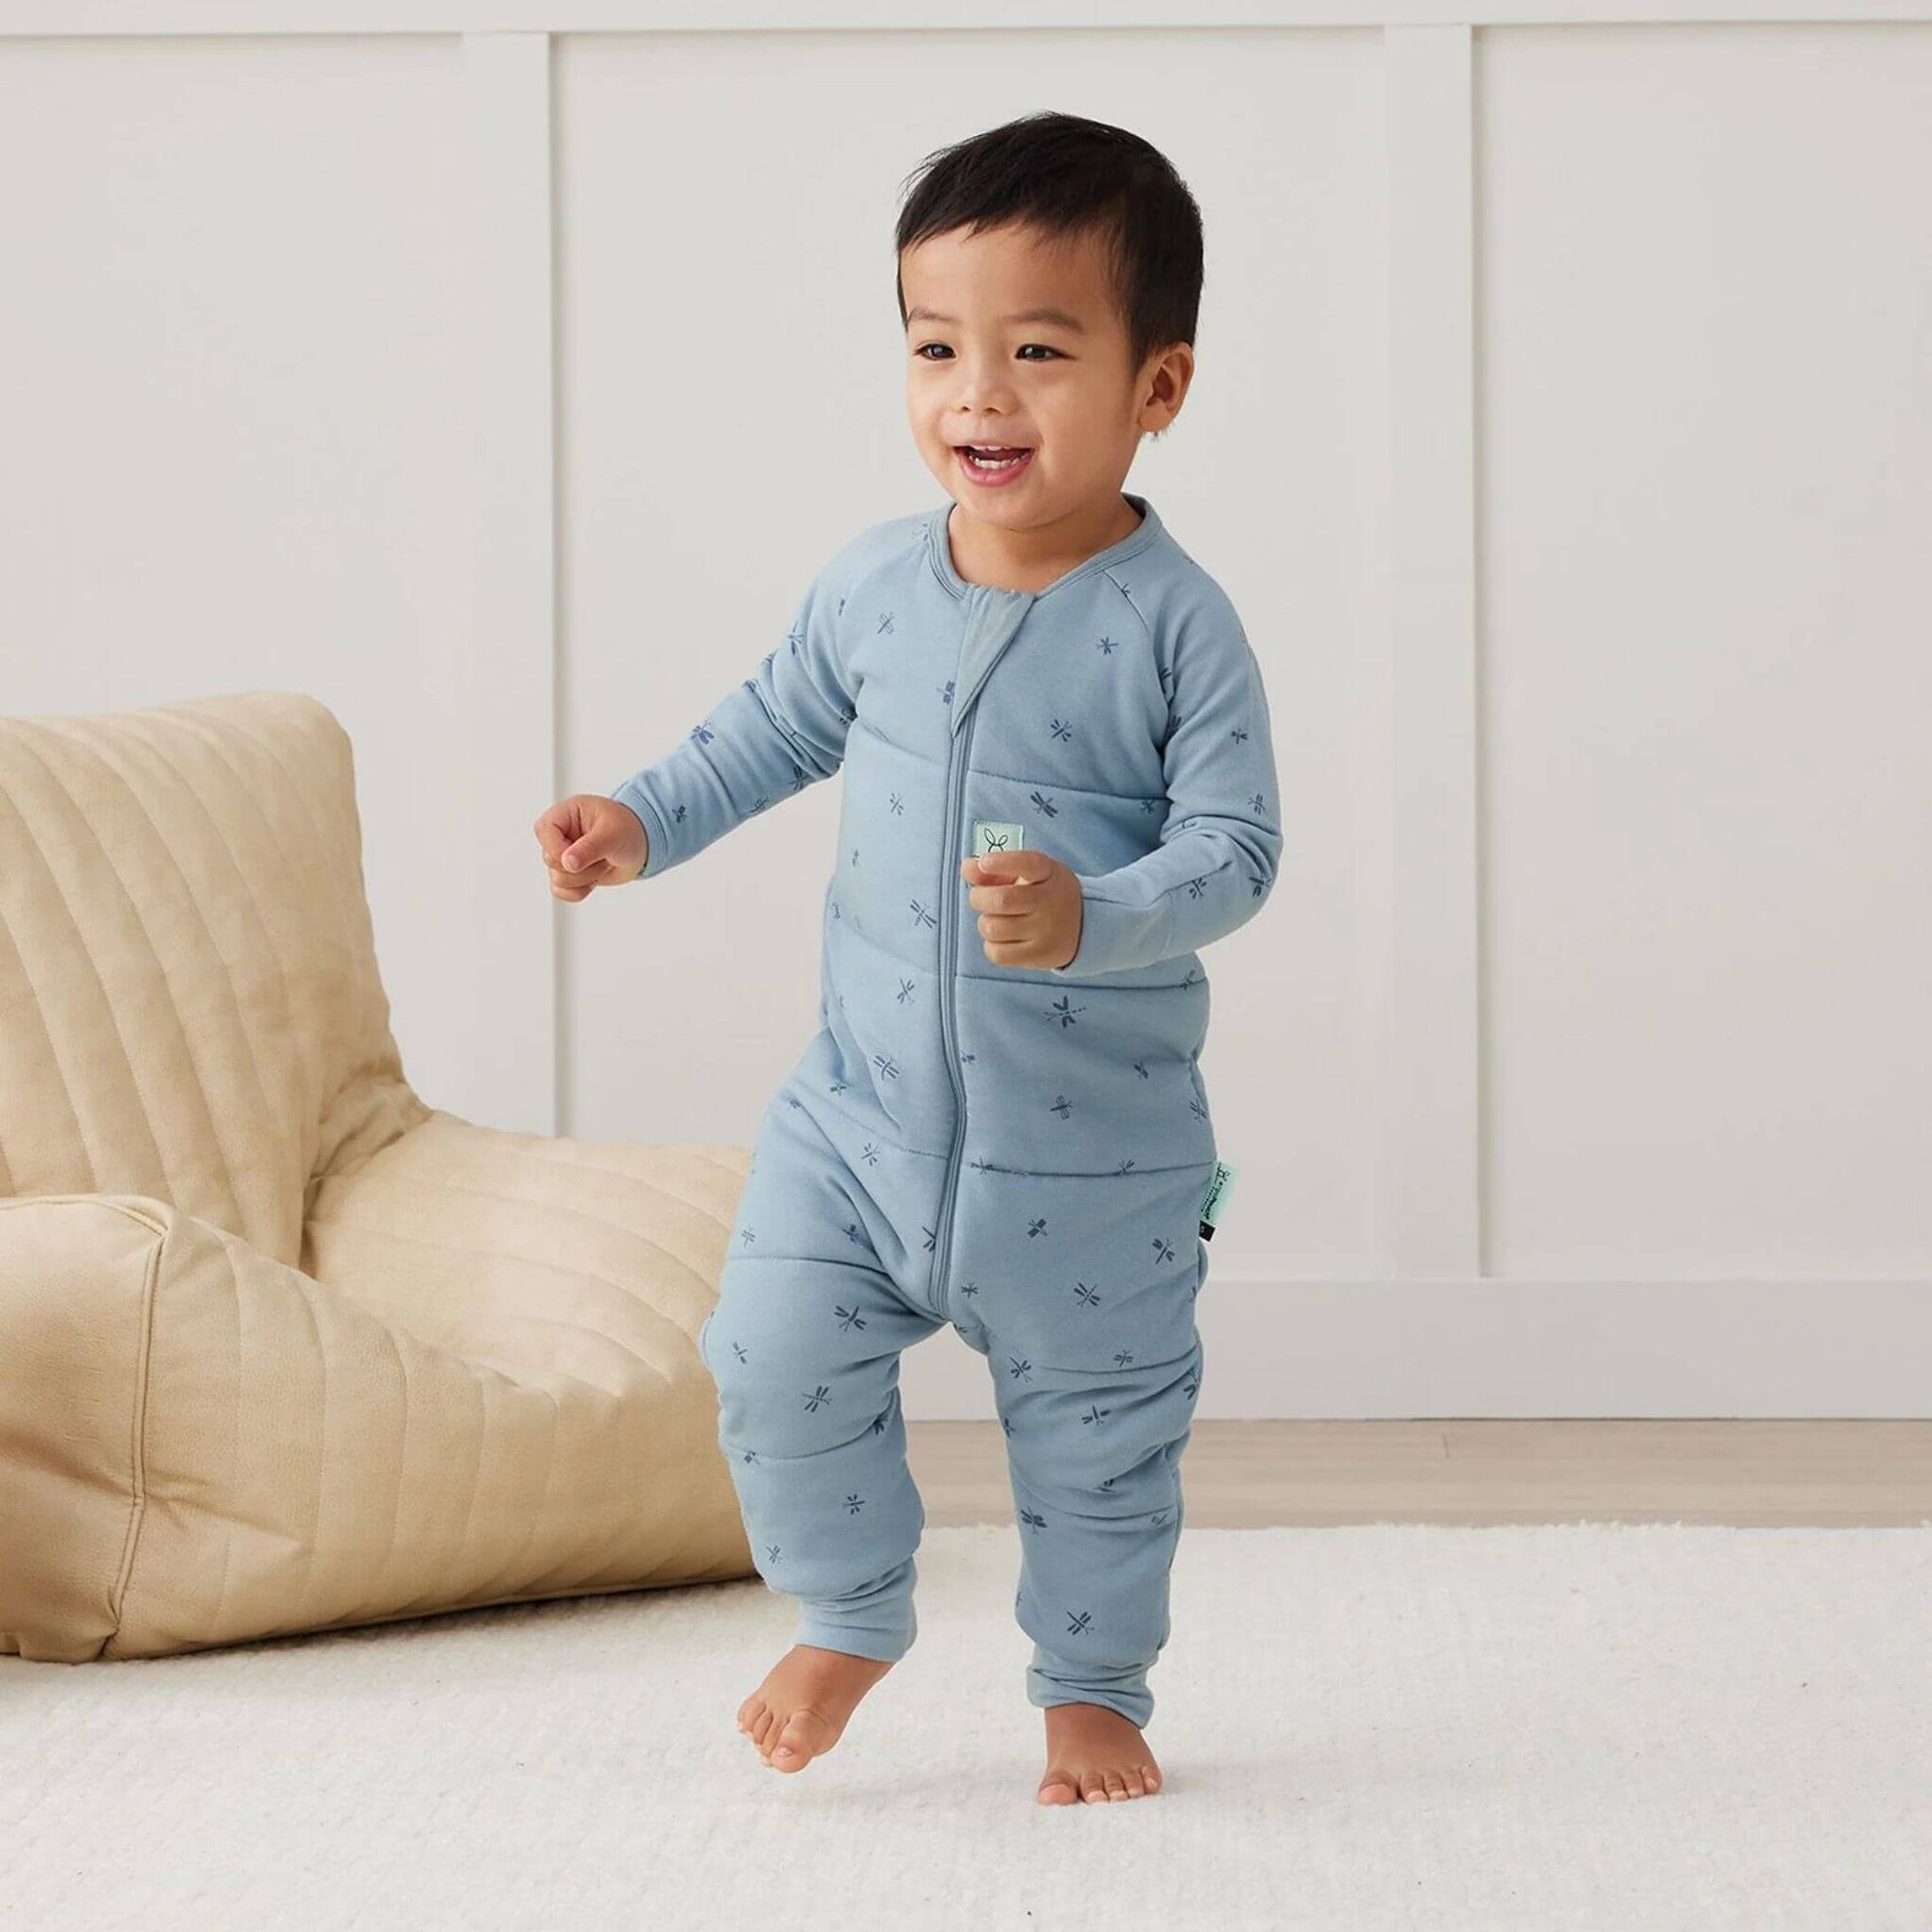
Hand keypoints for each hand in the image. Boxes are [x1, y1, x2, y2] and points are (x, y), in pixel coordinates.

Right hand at [534, 795, 648, 899]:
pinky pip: (561, 892)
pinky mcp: (568, 874)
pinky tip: (595, 878)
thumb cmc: (627, 829)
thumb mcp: (612, 834)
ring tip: (602, 863)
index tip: (582, 854)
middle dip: (582, 865)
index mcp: (565, 814)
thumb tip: (568, 863)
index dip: (559, 848)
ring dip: (586, 878)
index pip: (543, 830)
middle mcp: (559, 835)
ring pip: (557, 879)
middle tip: (603, 855)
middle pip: (550, 860)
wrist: (641, 846)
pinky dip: (580, 891)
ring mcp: (562, 856)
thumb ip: (589, 848)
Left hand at [960, 848, 1082, 970]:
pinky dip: (992, 945)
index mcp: (1048, 873)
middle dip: (979, 898)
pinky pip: (997, 953)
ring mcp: (1045, 931)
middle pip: (1001, 901)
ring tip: (997, 919)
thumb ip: (996, 869)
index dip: (1003, 862)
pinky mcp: (1039, 955)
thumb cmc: (1045, 893)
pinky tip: (1003, 938)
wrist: (1084, 926)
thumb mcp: (1029, 874)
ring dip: (986, 922)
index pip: (1028, 863)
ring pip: (993, 928)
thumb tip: (966, 867)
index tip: (985, 861)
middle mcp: (1049, 901)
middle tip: (981, 897)